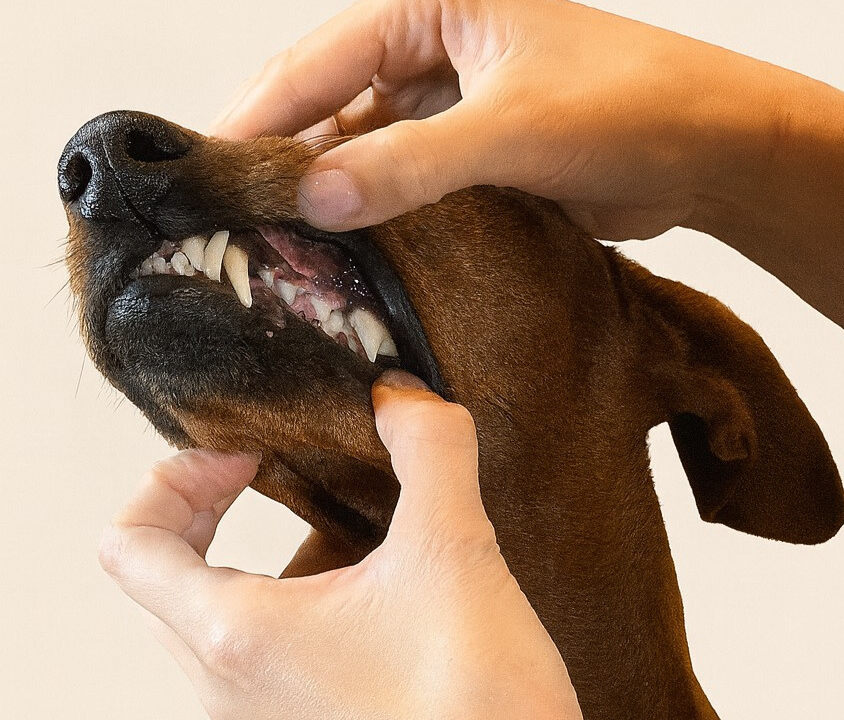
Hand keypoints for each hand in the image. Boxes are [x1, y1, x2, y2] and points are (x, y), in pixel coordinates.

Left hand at [99, 371, 583, 719]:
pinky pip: (261, 656)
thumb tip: (403, 395)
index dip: (174, 480)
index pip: (130, 546)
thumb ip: (430, 449)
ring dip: (264, 557)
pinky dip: (296, 603)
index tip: (246, 457)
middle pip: (165, 580)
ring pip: (216, 620)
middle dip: (215, 510)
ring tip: (342, 530)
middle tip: (273, 474)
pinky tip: (375, 588)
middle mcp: (229, 691)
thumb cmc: (472, 706)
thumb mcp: (455, 552)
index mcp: (239, 639)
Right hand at [210, 0, 786, 240]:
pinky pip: (397, 173)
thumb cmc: (630, 106)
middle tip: (225, 231)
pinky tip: (342, 250)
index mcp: (423, 0)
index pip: (308, 63)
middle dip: (281, 162)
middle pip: (322, 101)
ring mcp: (445, 90)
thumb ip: (409, 164)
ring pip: (357, 142)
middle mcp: (423, 35)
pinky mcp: (467, 138)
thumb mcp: (511, 132)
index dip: (251, 125)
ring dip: (326, 192)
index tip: (200, 188)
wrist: (711, 146)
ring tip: (273, 251)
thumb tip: (312, 199)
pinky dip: (372, 207)